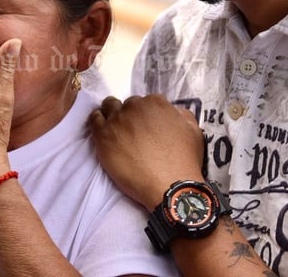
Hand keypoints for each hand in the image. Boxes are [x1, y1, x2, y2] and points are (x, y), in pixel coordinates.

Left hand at [88, 94, 204, 209]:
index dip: (147, 115)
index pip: (147, 102)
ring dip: (112, 114)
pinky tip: (102, 130)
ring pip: (109, 106)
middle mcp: (135, 106)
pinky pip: (94, 119)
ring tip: (115, 129)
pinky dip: (97, 121)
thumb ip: (181, 115)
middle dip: (130, 115)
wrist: (169, 186)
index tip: (147, 127)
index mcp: (156, 103)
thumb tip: (172, 111)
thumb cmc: (184, 161)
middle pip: (128, 105)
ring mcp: (117, 119)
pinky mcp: (102, 135)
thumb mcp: (193, 131)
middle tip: (133, 133)